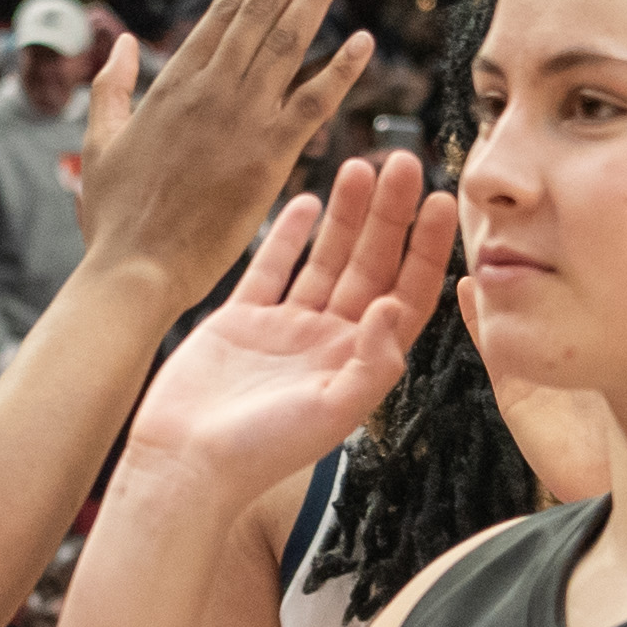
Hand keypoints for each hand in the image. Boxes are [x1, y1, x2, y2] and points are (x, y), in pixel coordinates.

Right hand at [71, 0, 375, 312]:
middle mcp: (211, 90)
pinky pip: (314, 104)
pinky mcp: (268, 158)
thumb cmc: (113, 217)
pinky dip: (341, 70)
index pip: (224, 11)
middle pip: (261, 10)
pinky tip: (366, 41)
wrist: (134, 268)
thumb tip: (124, 43)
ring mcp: (241, 121)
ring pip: (288, 41)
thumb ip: (112, 87)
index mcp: (173, 84)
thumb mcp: (100, 141)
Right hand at [122, 149, 451, 496]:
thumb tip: (396, 303)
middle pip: (370, 267)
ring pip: (325, 260)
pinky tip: (308, 200)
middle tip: (406, 163)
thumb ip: (372, 362)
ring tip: (362, 164)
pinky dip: (289, 235)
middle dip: (390, 215)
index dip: (426, 251)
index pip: (406, 296)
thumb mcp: (331, 410)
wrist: (184, 463)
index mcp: (358, 364)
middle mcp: (328, 343)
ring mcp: (285, 330)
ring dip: (346, 215)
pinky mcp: (240, 321)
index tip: (441, 203)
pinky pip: (272, 268)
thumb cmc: (261, 451)